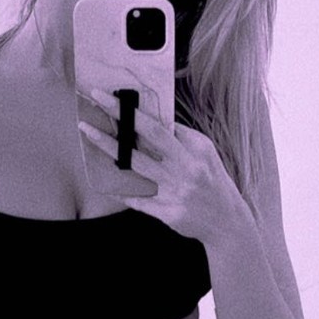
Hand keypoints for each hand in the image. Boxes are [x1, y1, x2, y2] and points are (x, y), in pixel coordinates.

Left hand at [78, 91, 246, 242]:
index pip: (161, 124)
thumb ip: (181, 138)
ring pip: (137, 164)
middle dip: (120, 116)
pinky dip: (121, 192)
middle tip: (96, 100)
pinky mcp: (169, 213)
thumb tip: (152, 120)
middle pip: (148, 136)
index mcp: (197, 148)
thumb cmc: (213, 182)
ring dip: (109, 147)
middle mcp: (188, 166)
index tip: (110, 96)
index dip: (134, 109)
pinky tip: (106, 184)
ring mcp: (177, 190)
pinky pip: (138, 200)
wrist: (229, 222)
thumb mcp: (204, 154)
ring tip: (89, 133)